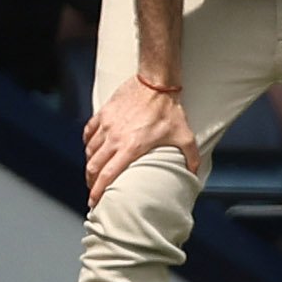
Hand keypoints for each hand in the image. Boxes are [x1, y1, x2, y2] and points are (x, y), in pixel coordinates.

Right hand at [82, 76, 199, 207]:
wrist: (156, 81)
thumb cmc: (169, 109)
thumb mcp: (184, 135)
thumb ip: (191, 157)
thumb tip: (194, 174)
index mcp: (132, 147)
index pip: (108, 175)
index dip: (98, 190)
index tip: (94, 201)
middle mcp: (115, 138)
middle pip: (94, 166)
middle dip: (90, 181)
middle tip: (93, 190)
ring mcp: (107, 125)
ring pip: (90, 151)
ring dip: (90, 164)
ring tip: (92, 172)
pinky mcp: (104, 113)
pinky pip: (89, 132)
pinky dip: (88, 143)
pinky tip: (90, 148)